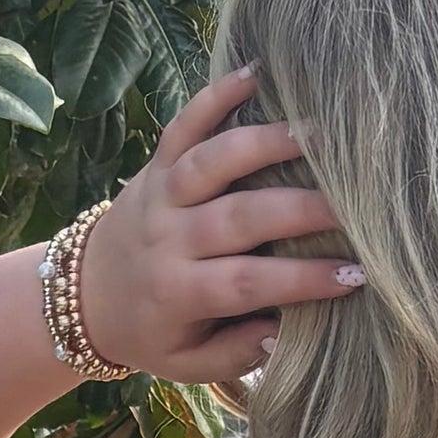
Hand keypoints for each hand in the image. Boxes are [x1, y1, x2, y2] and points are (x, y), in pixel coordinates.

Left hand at [76, 65, 362, 386]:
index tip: (353, 274)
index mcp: (178, 292)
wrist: (84, 295)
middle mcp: (168, 239)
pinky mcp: (155, 164)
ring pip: (211, 162)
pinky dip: (215, 96)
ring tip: (317, 134)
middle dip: (298, 210)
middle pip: (237, 218)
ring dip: (263, 144)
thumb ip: (235, 355)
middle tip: (353, 207)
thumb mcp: (186, 363)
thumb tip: (283, 333)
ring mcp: (160, 194)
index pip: (246, 283)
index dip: (301, 279)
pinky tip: (255, 74)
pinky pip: (182, 124)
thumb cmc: (151, 331)